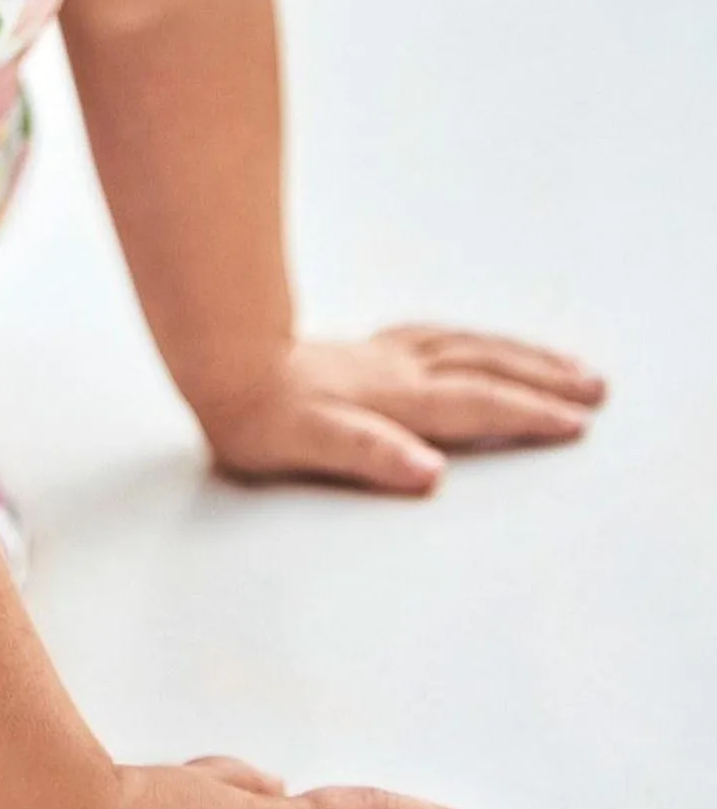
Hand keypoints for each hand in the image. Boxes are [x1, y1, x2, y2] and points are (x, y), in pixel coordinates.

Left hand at [195, 327, 608, 494]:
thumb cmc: (254, 415)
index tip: (580, 422)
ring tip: (558, 361)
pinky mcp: (360, 350)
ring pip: (466, 344)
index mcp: (393, 399)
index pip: (476, 403)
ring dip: (517, 353)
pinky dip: (472, 340)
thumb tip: (430, 472)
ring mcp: (380, 354)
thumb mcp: (306, 446)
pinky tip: (471, 346)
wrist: (214, 358)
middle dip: (542, 377)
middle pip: (484, 365)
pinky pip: (438, 336)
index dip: (529, 413)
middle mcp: (396, 369)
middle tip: (595, 386)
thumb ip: (369, 455)